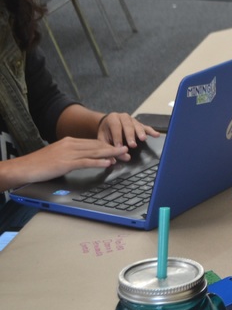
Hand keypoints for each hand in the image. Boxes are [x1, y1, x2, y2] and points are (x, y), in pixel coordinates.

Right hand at [0, 137, 127, 190]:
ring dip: (111, 154)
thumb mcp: (60, 156)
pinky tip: (108, 163)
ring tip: (123, 155)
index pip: (94, 143)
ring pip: (94, 152)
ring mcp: (68, 153)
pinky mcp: (65, 162)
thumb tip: (90, 159)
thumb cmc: (41, 164)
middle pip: (97, 146)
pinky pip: (85, 161)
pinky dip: (98, 162)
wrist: (25, 167)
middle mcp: (71, 145)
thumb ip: (75, 156)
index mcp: (70, 142)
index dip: (109, 146)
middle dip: (114, 149)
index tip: (121, 150)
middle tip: (128, 153)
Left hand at [97, 112, 160, 158]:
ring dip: (140, 133)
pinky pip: (146, 127)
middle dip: (130, 135)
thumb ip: (108, 148)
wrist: (108, 125)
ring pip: (137, 125)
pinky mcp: (140, 124)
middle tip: (132, 145)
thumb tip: (113, 160)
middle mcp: (123, 117)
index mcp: (112, 118)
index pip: (115, 126)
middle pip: (128, 125)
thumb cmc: (106, 133)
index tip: (119, 147)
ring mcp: (133, 120)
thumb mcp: (103, 139)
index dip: (117, 137)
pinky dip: (151, 131)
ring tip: (143, 139)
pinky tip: (156, 135)